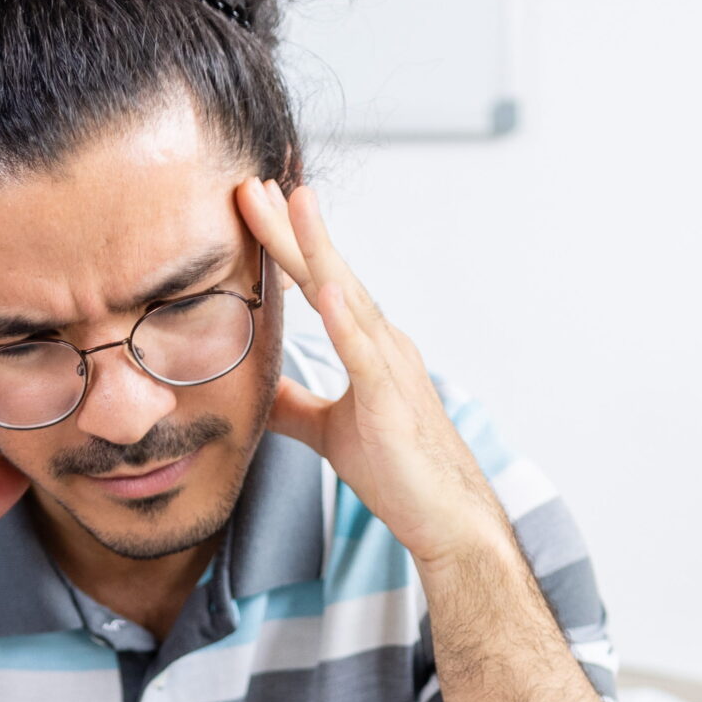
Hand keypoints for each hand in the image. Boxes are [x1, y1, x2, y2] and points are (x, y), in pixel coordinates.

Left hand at [234, 179, 510, 568]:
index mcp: (367, 345)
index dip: (285, 244)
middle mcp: (382, 342)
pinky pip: (364, 353)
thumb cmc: (397, 472)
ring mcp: (391, 366)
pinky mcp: (391, 401)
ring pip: (348, 296)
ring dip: (318, 249)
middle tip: (254, 183)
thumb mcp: (329, 432)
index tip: (256, 203)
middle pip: (328, 274)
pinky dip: (344, 318)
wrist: (447, 517)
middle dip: (290, 228)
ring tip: (292, 202)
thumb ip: (294, 406)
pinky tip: (324, 287)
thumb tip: (256, 388)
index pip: (317, 284)